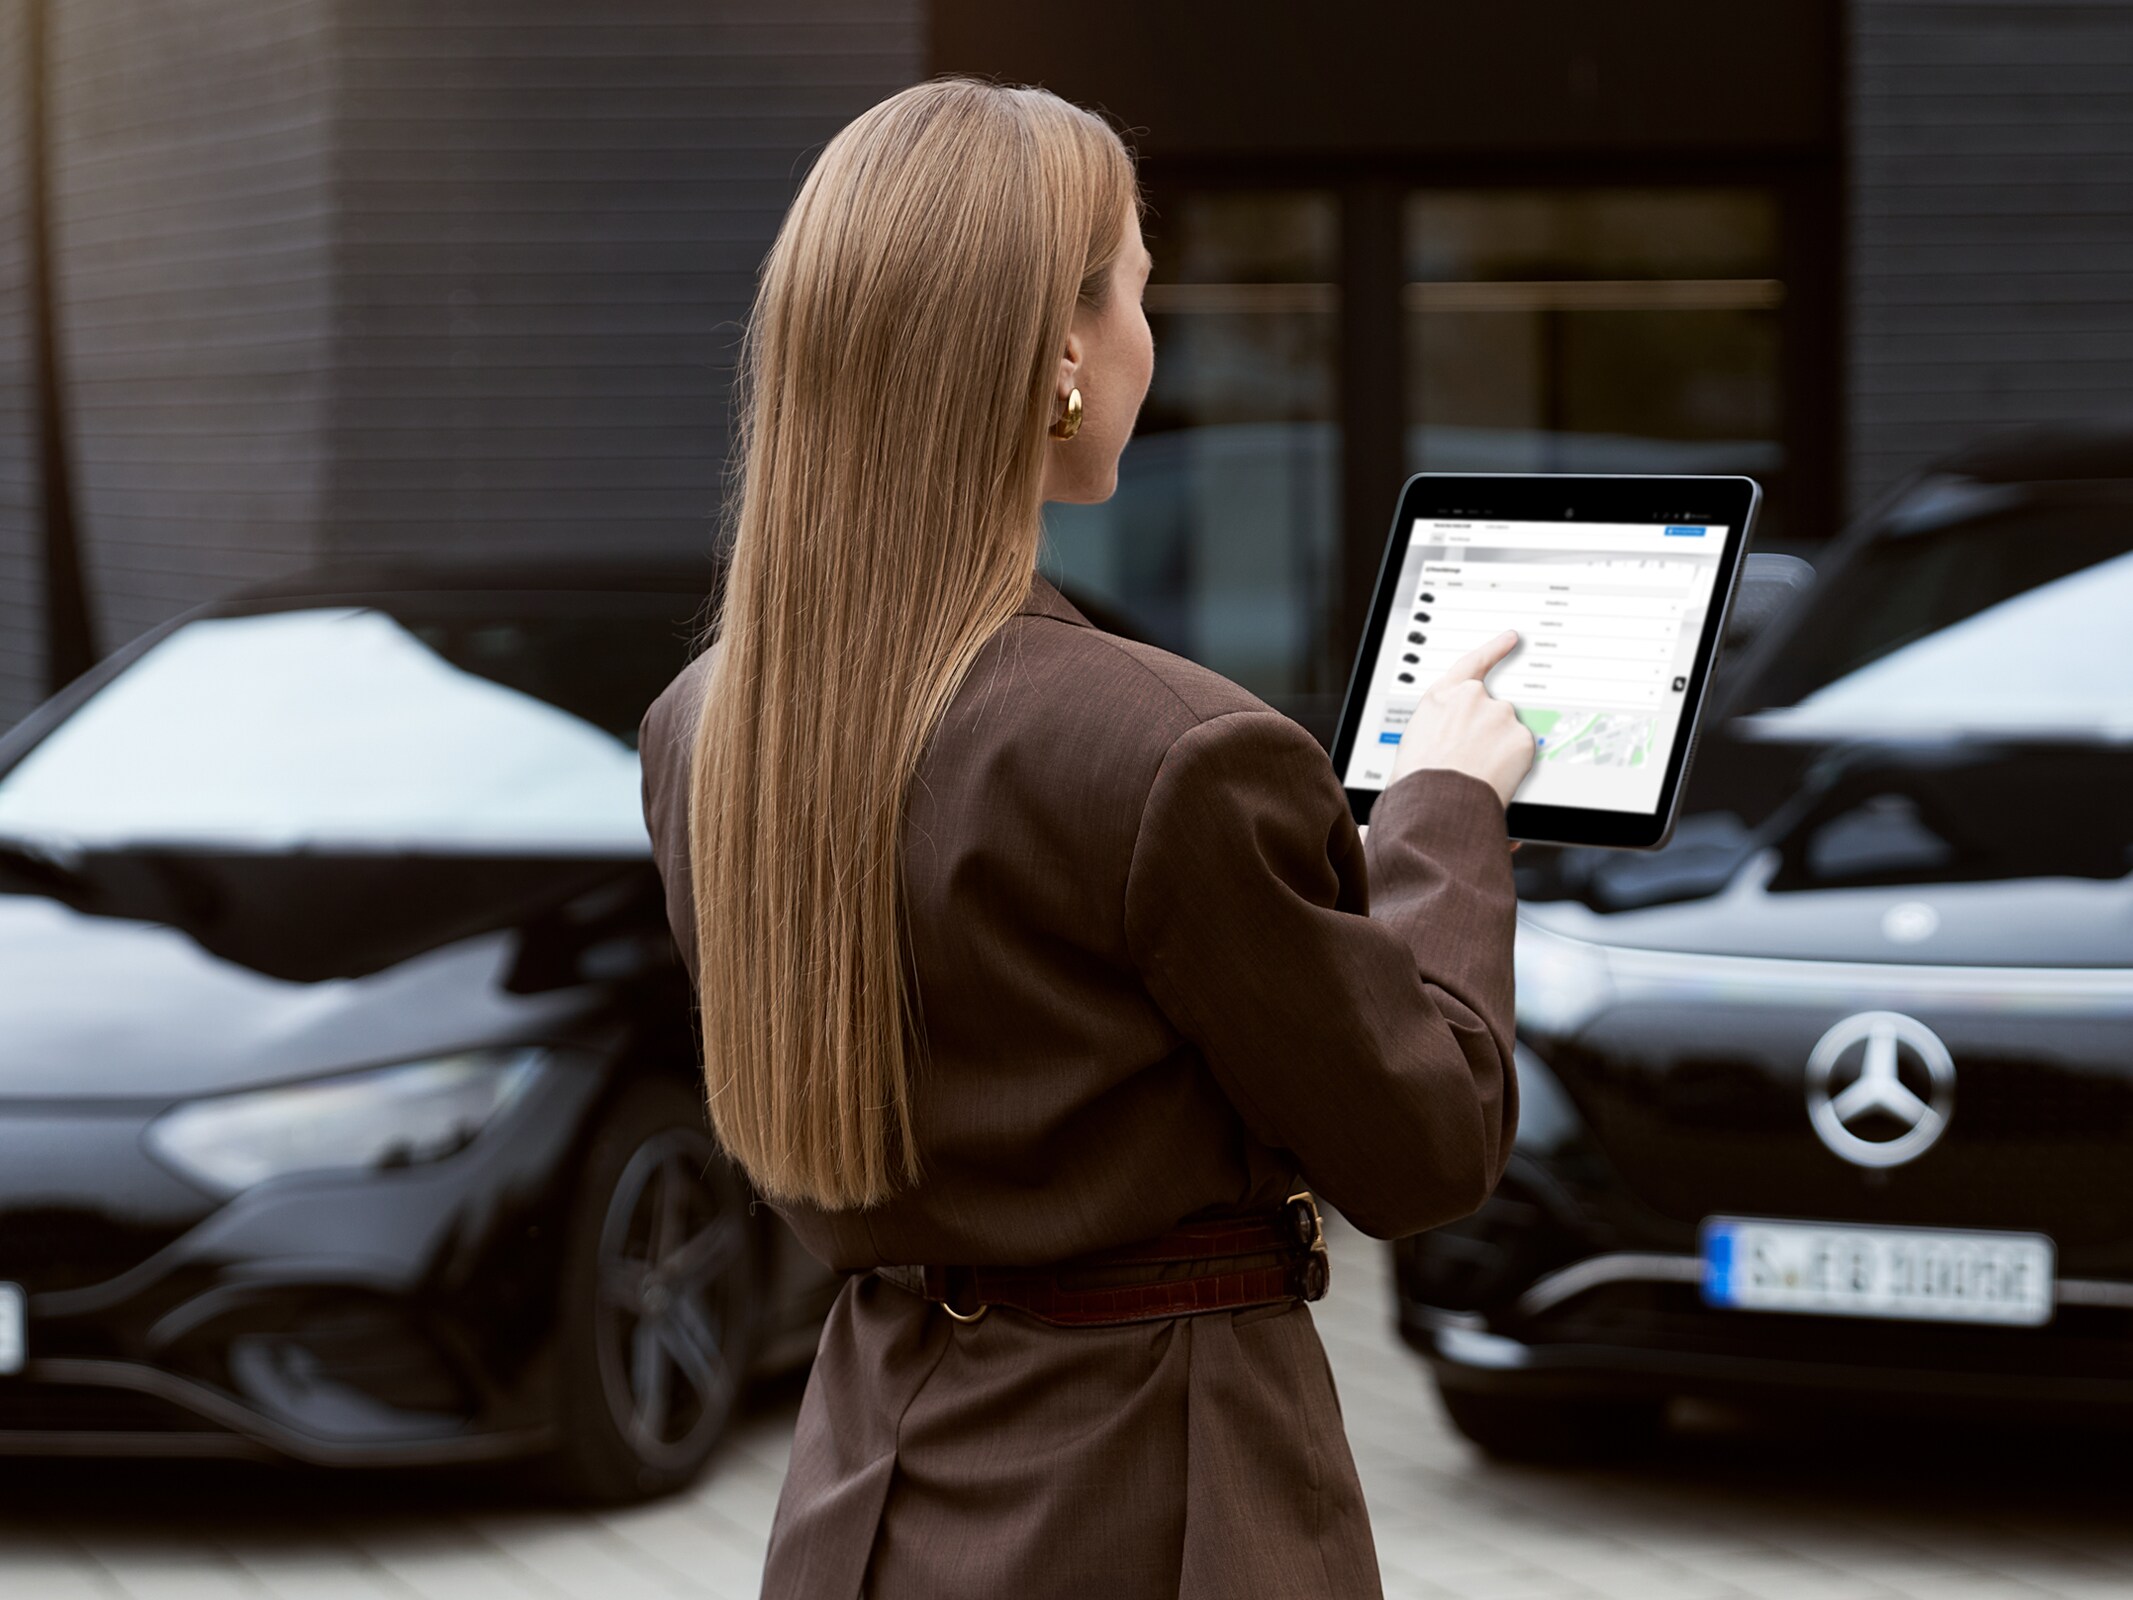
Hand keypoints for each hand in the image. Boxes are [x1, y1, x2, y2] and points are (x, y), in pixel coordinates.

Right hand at [1387, 629, 1536, 811]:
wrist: (1434, 801)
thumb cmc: (1418, 778)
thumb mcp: (1417, 739)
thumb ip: (1444, 726)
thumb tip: (1457, 739)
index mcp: (1442, 696)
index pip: (1474, 663)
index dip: (1495, 649)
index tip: (1512, 638)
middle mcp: (1473, 697)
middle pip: (1493, 712)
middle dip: (1489, 735)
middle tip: (1472, 763)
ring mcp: (1499, 714)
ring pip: (1508, 734)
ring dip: (1499, 752)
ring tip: (1475, 774)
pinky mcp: (1520, 736)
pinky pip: (1522, 752)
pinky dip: (1512, 766)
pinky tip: (1493, 778)